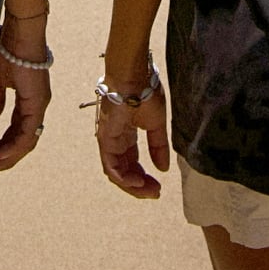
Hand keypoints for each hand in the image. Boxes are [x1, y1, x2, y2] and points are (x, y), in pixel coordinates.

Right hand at [0, 26, 49, 175]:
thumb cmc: (7, 50)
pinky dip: (13, 147)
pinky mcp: (38, 102)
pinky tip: (0, 156)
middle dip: (4, 158)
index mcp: (28, 100)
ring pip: (26, 141)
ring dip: (8, 157)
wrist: (19, 32)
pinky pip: (27, 132)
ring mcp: (39, 105)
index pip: (16, 131)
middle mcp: (37, 106)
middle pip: (23, 141)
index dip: (2, 147)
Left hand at [96, 76, 170, 199]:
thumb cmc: (144, 92)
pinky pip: (111, 166)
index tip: (159, 186)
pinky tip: (137, 183)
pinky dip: (123, 178)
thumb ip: (158, 147)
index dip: (145, 178)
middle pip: (124, 171)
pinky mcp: (105, 139)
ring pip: (116, 173)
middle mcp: (116, 141)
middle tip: (155, 193)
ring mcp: (108, 141)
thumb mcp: (157, 124)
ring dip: (132, 186)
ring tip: (149, 191)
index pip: (133, 163)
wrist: (134, 76)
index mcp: (127, 135)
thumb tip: (163, 169)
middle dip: (140, 186)